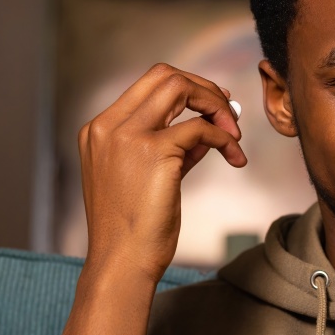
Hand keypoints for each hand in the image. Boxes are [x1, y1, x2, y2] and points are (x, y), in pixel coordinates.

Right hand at [78, 62, 246, 283]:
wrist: (122, 260)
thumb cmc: (135, 229)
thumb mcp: (149, 179)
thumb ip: (173, 150)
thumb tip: (205, 130)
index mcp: (99, 130)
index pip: (148, 84)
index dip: (189, 88)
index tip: (215, 106)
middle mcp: (108, 126)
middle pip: (164, 74)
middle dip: (204, 88)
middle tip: (230, 113)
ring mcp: (127, 135)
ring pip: (180, 87)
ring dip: (216, 106)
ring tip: (234, 135)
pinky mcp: (153, 151)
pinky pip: (201, 128)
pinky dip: (224, 139)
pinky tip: (235, 157)